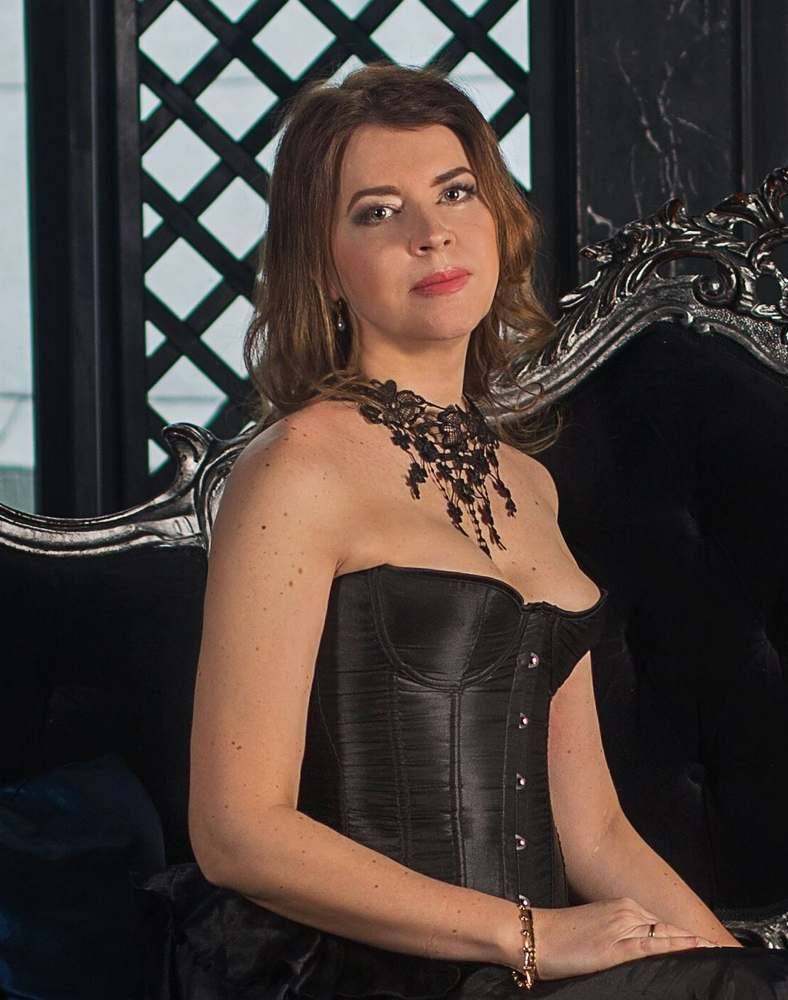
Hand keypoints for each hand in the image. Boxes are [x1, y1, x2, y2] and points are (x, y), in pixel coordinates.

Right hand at [503, 898, 718, 981]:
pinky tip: (694, 949)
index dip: (686, 938)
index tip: (708, 946)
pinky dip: (676, 947)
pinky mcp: (617, 947)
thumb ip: (620, 935)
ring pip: (667, 935)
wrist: (535, 935)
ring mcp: (623, 927)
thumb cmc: (561, 937)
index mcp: (622, 906)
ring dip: (692, 945)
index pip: (662, 924)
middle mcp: (627, 912)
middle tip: (720, 951)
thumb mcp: (596, 930)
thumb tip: (644, 949)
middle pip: (669, 929)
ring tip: (716, 952)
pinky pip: (653, 946)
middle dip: (694, 942)